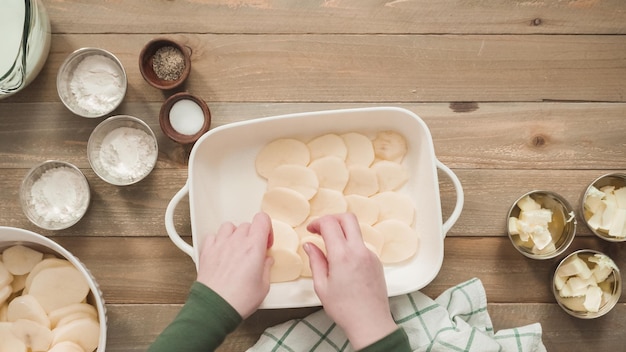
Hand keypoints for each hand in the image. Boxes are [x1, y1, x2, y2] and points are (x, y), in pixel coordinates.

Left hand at [196, 212, 273, 318]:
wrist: (215, 307)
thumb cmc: (238, 299)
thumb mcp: (263, 287)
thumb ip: (266, 269)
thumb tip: (266, 262)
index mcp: (254, 247)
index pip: (262, 219)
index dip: (267, 228)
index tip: (266, 242)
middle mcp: (236, 242)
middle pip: (247, 224)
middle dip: (252, 235)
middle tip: (253, 250)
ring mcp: (220, 245)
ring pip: (229, 227)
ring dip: (235, 235)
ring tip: (237, 249)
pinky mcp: (207, 251)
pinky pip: (213, 236)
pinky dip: (218, 241)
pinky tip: (222, 252)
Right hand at [305, 213, 397, 348]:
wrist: (370, 322)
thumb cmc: (344, 308)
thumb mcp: (322, 286)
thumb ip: (315, 261)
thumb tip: (310, 245)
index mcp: (343, 255)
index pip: (330, 224)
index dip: (317, 223)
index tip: (311, 230)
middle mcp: (359, 251)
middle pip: (348, 218)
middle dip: (332, 218)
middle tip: (321, 230)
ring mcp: (370, 255)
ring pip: (356, 231)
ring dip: (342, 232)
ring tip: (330, 249)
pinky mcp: (376, 261)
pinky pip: (361, 245)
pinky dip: (350, 245)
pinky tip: (343, 262)